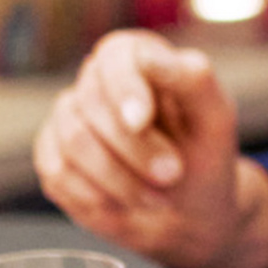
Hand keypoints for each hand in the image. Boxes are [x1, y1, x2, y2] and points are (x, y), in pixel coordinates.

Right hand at [33, 30, 267, 267]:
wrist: (188, 211)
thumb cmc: (204, 157)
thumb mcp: (215, 119)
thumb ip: (192, 80)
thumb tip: (148, 57)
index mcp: (137, 58)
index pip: (115, 55)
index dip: (124, 87)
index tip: (141, 121)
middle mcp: (96, 81)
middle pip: (92, 102)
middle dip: (135, 148)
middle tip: (172, 174)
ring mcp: (69, 117)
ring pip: (74, 140)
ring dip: (121, 178)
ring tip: (158, 197)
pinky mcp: (52, 155)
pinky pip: (58, 173)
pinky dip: (97, 197)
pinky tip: (125, 204)